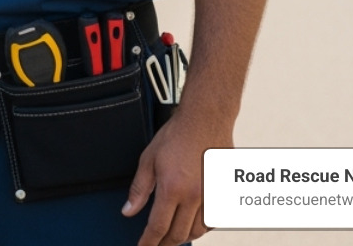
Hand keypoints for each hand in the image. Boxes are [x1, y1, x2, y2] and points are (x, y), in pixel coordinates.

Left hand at [124, 106, 229, 245]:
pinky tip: (192, 222)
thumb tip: (129, 210)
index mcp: (173, 188)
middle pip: (179, 234)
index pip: (158, 227)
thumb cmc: (177, 135)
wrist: (205, 119)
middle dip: (165, 243)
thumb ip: (139, 189)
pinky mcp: (223, 193)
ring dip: (184, 236)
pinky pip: (213, 221)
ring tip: (172, 234)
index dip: (149, 242)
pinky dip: (202, 227)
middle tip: (155, 243)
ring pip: (198, 231)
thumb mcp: (148, 159)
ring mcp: (212, 196)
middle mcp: (195, 196)